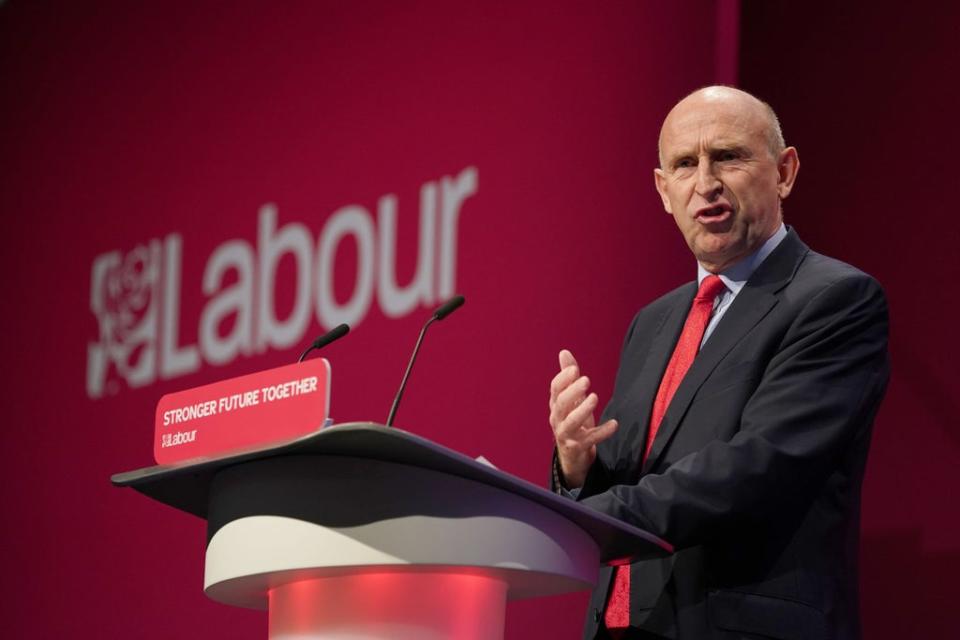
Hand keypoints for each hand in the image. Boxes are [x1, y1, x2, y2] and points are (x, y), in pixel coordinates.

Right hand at [549, 349, 617, 487]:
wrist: (572, 455)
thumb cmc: (573, 422)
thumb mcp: (572, 399)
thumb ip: (568, 377)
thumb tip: (564, 352)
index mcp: (556, 405)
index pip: (555, 389)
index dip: (563, 379)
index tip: (575, 369)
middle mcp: (558, 419)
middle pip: (560, 404)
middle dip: (572, 392)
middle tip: (586, 380)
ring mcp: (566, 434)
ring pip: (571, 422)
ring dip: (583, 409)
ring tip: (595, 397)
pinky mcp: (577, 447)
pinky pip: (589, 439)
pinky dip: (602, 432)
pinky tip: (614, 424)